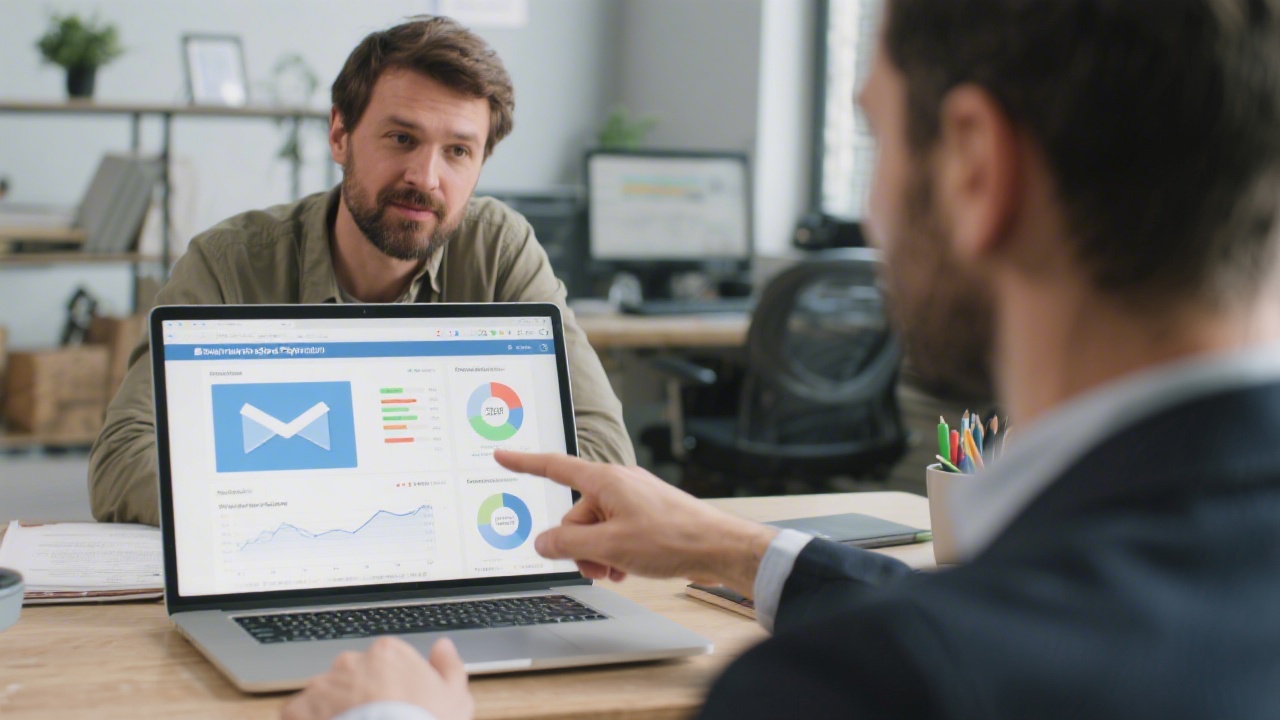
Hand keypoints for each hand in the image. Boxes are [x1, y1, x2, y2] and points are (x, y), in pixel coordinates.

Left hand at [281, 637, 472, 719]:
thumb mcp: (455, 698)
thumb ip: (448, 666)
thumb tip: (443, 647)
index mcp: (387, 653)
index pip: (387, 660)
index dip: (393, 685)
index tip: (399, 705)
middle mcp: (351, 662)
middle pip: (354, 675)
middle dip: (360, 696)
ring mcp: (322, 686)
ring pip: (326, 695)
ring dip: (335, 711)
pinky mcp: (298, 710)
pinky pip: (301, 715)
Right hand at [494, 450, 776, 596]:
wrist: (718, 548)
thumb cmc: (672, 538)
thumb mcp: (609, 546)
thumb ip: (568, 545)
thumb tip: (542, 543)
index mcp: (605, 481)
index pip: (555, 468)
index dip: (525, 463)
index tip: (502, 455)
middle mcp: (618, 485)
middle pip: (576, 516)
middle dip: (579, 546)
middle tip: (599, 566)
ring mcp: (634, 500)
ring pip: (596, 530)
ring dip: (599, 554)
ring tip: (618, 571)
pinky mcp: (647, 516)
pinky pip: (616, 534)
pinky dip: (616, 553)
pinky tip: (628, 570)